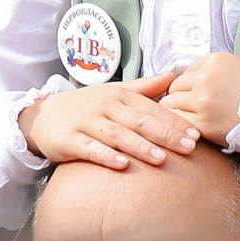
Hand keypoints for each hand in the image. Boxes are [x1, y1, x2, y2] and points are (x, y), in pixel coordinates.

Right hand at [17, 72, 198, 170]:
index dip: (175, 121)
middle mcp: (104, 106)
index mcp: (119, 96)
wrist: (43, 116)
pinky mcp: (69, 140)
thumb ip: (143, 87)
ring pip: (117, 135)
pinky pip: (90, 148)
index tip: (196, 134)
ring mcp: (86, 122)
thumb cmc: (86, 106)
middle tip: (189, 147)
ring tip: (161, 159)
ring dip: (140, 147)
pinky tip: (121, 165)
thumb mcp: (113, 93)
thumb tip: (173, 75)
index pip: (152, 109)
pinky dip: (105, 156)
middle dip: (166, 135)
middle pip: (139, 121)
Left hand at [162, 51, 239, 146]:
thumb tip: (181, 75)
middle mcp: (205, 80)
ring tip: (188, 113)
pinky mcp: (203, 123)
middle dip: (178, 95)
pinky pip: (179, 120)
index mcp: (212, 62)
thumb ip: (204, 67)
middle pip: (174, 87)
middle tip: (187, 103)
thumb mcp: (229, 64)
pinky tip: (189, 122)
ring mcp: (203, 102)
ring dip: (176, 108)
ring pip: (171, 103)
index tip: (192, 91)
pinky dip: (181, 121)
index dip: (187, 83)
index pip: (184, 72)